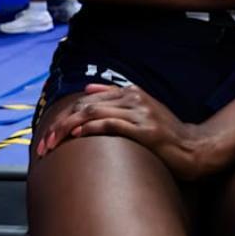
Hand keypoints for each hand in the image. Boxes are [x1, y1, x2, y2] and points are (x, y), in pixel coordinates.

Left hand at [36, 84, 227, 179]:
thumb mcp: (141, 109)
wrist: (191, 147)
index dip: (63, 116)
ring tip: (52, 144)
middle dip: (59, 124)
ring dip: (67, 129)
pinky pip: (112, 125)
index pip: (87, 99)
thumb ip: (116, 98)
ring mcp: (140, 113)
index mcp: (130, 92)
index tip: (47, 135)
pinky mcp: (145, 129)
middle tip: (43, 144)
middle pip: (85, 105)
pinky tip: (78, 136)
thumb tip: (88, 88)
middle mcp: (134, 98)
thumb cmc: (164, 132)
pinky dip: (92, 129)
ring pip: (94, 114)